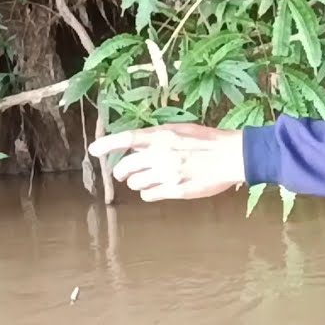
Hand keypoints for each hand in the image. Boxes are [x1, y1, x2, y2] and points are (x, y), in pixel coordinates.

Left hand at [87, 123, 245, 201]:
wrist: (231, 155)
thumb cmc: (208, 140)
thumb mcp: (180, 129)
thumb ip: (158, 137)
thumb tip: (137, 144)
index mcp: (161, 136)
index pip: (126, 138)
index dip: (106, 144)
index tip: (93, 150)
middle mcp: (160, 154)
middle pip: (125, 166)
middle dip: (122, 171)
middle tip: (125, 172)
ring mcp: (166, 173)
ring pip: (134, 183)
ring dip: (136, 182)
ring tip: (147, 179)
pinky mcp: (174, 190)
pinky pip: (148, 195)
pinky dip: (148, 192)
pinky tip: (157, 188)